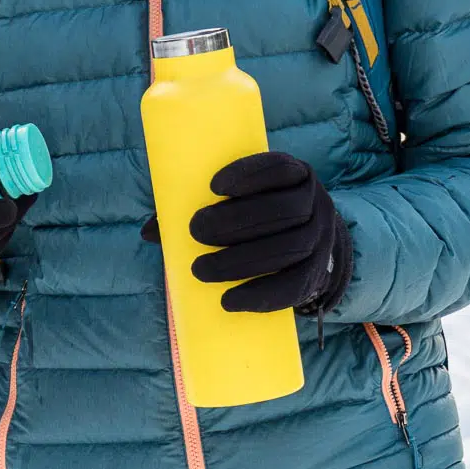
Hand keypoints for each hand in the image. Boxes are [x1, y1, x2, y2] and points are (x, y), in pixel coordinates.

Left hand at [140, 152, 351, 314]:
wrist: (309, 249)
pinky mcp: (316, 274)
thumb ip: (198, 208)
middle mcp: (314, 203)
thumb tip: (149, 230)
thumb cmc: (261, 220)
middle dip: (235, 222)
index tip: (213, 186)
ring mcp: (320, 239)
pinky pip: (294, 285)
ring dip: (240, 262)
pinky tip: (229, 300)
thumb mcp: (241, 203)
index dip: (249, 174)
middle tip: (195, 231)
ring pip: (288, 248)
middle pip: (282, 211)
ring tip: (199, 270)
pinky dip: (260, 294)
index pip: (279, 168)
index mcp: (294, 175)